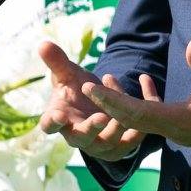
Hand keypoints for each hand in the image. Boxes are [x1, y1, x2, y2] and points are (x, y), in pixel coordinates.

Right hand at [35, 41, 158, 162]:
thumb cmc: (77, 90)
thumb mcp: (68, 75)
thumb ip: (57, 62)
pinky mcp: (118, 147)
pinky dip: (140, 129)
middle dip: (92, 129)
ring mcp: (97, 145)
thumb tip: (43, 43)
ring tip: (126, 112)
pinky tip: (147, 107)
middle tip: (102, 117)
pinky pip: (131, 142)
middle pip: (81, 138)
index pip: (49, 125)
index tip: (58, 115)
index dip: (53, 122)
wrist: (97, 106)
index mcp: (59, 120)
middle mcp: (76, 136)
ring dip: (118, 129)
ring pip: (108, 143)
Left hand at [83, 37, 190, 155]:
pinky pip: (156, 115)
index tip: (91, 89)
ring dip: (122, 102)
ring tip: (106, 81)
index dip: (111, 101)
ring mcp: (176, 130)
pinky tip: (144, 82)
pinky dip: (146, 100)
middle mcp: (171, 129)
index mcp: (177, 120)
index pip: (135, 112)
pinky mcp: (183, 127)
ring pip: (141, 118)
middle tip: (84, 87)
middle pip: (130, 118)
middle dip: (107, 103)